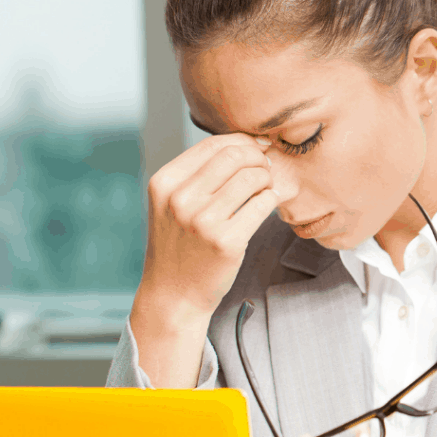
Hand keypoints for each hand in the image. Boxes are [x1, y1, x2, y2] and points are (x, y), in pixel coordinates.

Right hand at [136, 133, 292, 320]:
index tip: (257, 149)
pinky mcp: (226, 242)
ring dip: (267, 179)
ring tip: (265, 189)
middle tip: (266, 169)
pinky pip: (263, 204)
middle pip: (235, 155)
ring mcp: (203, 221)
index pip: (213, 144)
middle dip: (258, 157)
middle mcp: (180, 199)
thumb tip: (245, 144)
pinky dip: (271, 199)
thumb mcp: (171, 204)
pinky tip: (266, 206)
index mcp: (164, 183)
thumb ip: (197, 174)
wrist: (174, 295)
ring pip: (252, 177)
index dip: (242, 141)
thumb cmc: (179, 245)